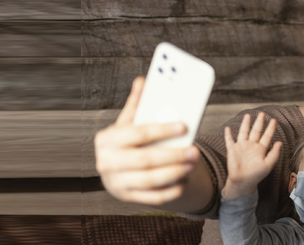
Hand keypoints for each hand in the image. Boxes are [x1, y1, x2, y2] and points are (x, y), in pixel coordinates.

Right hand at [95, 77, 199, 205]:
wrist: (116, 169)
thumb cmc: (127, 141)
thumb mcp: (128, 122)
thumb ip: (137, 104)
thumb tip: (144, 80)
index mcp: (107, 139)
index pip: (137, 133)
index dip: (162, 130)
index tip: (184, 126)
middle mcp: (107, 163)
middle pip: (145, 160)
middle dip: (173, 156)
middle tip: (195, 151)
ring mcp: (117, 183)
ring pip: (150, 181)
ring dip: (175, 173)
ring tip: (192, 164)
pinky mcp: (128, 198)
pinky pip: (154, 197)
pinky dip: (172, 189)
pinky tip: (185, 179)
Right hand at [221, 112, 282, 199]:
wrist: (243, 181)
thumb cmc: (256, 175)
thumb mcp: (268, 164)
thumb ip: (274, 153)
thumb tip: (280, 142)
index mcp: (261, 149)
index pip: (267, 136)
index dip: (270, 128)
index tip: (274, 120)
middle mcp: (251, 146)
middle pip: (256, 131)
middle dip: (259, 122)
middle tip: (263, 113)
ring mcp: (242, 147)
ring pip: (244, 132)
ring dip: (245, 124)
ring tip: (247, 115)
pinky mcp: (232, 150)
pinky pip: (229, 140)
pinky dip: (228, 134)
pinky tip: (228, 128)